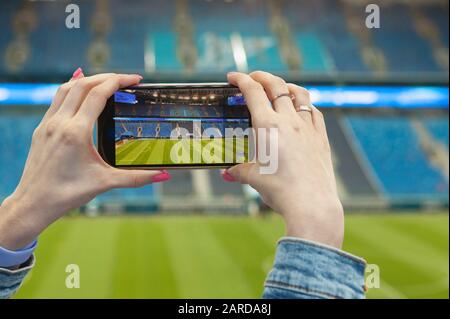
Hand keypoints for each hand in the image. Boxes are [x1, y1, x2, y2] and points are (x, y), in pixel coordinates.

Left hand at [0, 70, 169, 249]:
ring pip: (66, 88)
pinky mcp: (41, 129)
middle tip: (127, 79)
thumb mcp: (105, 183)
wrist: (33, 203)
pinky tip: (80, 91)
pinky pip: (57, 100)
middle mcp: (59, 123)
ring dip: (88, 80)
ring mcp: (47, 124)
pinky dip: (72, 90)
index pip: (97, 94)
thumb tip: (163, 175)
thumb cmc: (67, 194)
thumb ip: (137, 178)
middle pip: (82, 85)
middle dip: (107, 77)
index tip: (135, 79)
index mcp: (75, 132)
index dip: (118, 82)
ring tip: (107, 81)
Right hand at [222, 71, 343, 247]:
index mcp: (268, 126)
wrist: (311, 203)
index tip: (232, 76)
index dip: (241, 80)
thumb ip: (238, 171)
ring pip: (299, 94)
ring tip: (279, 87)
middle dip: (261, 76)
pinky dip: (305, 105)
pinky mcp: (321, 138)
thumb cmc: (280, 191)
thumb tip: (226, 173)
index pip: (253, 92)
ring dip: (287, 85)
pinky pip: (315, 112)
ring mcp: (308, 128)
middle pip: (276, 86)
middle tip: (252, 77)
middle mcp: (289, 121)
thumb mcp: (253, 179)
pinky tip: (301, 109)